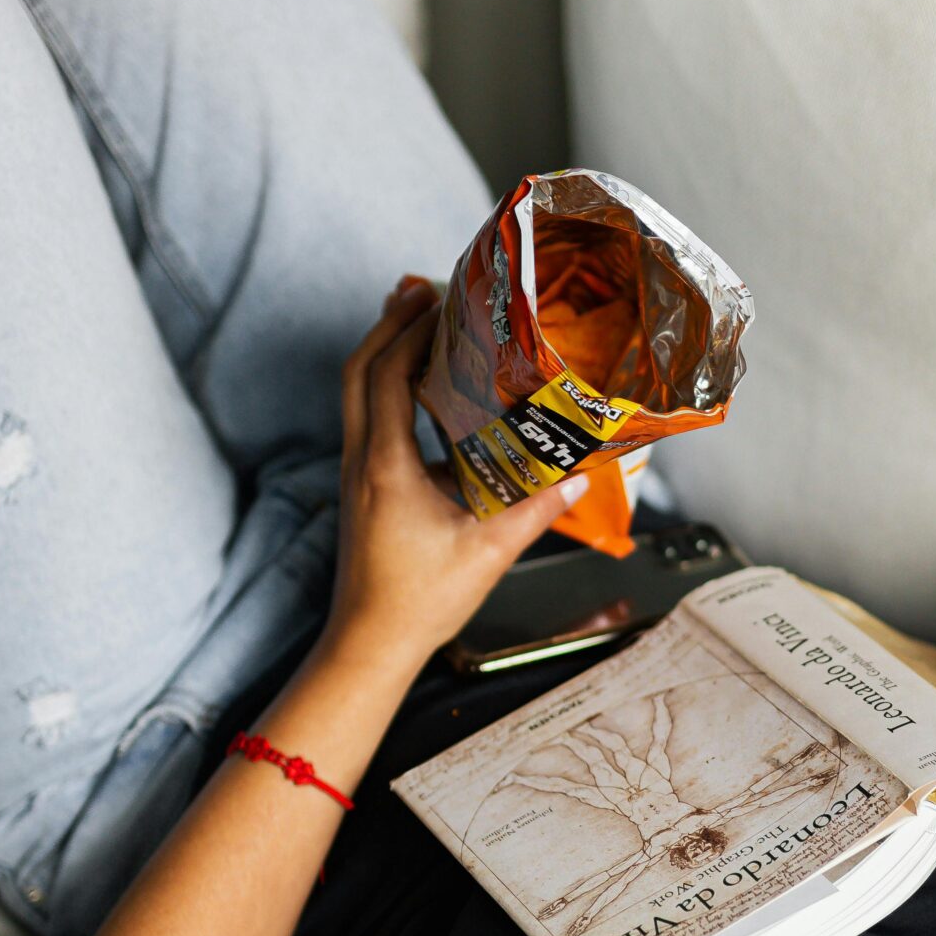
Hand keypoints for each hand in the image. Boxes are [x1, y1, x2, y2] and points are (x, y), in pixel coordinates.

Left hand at [322, 279, 581, 669]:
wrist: (368, 645)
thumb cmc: (418, 603)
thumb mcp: (488, 553)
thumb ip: (535, 511)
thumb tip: (578, 477)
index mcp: (387, 467)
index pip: (387, 376)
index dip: (409, 331)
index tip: (437, 298)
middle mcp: (362, 462)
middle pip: (360, 371)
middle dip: (389, 325)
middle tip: (421, 290)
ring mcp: (357, 475)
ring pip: (358, 394)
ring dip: (384, 353)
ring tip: (419, 323)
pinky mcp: (362, 490)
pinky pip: (368, 421)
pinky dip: (388, 390)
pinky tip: (423, 392)